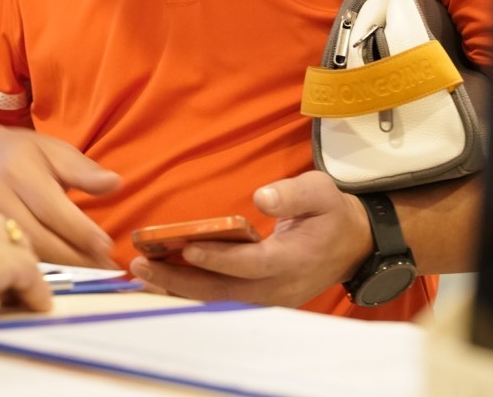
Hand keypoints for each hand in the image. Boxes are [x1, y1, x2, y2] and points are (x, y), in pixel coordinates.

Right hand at [0, 124, 120, 267]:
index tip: (107, 245)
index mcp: (18, 171)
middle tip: (106, 266)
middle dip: (76, 257)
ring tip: (94, 271)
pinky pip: (16, 257)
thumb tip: (116, 183)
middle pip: (40, 238)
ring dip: (64, 267)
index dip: (81, 231)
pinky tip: (67, 270)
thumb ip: (82, 169)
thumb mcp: (51, 149)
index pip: (53, 209)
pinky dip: (44, 268)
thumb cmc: (18, 153)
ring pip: (28, 252)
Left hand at [127, 171, 371, 307]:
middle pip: (223, 291)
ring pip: (217, 301)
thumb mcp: (322, 192)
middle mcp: (278, 287)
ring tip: (140, 276)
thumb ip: (293, 194)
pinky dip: (189, 292)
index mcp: (292, 260)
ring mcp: (268, 299)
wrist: (352, 245)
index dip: (219, 258)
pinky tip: (160, 282)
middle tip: (142, 267)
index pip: (251, 263)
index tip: (187, 246)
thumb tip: (262, 198)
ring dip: (178, 289)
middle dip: (180, 280)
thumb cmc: (331, 214)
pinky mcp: (259, 300)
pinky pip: (220, 301)